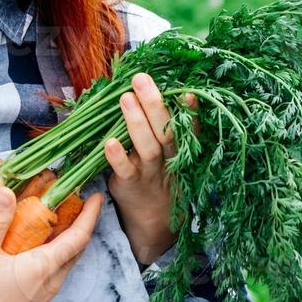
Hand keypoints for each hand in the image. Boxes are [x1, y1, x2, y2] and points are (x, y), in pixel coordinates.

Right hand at [0, 186, 103, 301]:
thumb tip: (7, 191)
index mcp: (44, 267)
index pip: (78, 237)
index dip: (90, 216)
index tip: (98, 197)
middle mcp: (50, 283)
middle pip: (76, 251)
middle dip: (82, 226)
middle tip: (80, 205)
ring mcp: (43, 297)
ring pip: (66, 265)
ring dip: (69, 243)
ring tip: (61, 223)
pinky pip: (54, 276)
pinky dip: (56, 257)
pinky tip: (40, 252)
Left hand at [103, 72, 197, 266]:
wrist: (153, 222)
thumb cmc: (160, 178)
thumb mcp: (171, 157)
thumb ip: (164, 129)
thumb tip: (148, 90)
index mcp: (181, 152)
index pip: (189, 130)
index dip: (191, 112)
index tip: (187, 93)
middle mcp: (169, 161)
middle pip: (166, 132)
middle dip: (154, 104)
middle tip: (141, 79)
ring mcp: (150, 174)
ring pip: (148, 148)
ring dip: (137, 122)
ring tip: (125, 99)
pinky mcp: (130, 185)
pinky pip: (125, 171)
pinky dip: (117, 157)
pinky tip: (110, 141)